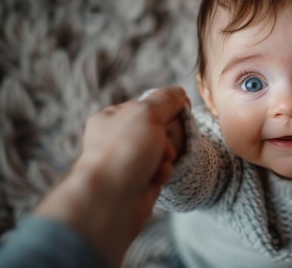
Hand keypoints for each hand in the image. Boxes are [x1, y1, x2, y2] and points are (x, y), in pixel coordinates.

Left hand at [35, 87, 188, 266]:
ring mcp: (129, 160)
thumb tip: (179, 93)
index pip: (148, 104)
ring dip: (167, 155)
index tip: (180, 110)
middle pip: (159, 128)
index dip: (167, 107)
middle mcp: (118, 138)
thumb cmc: (124, 150)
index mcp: (113, 117)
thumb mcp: (147, 112)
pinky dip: (163, 172)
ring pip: (163, 150)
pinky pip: (161, 170)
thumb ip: (166, 99)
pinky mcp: (139, 181)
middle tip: (162, 142)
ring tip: (159, 162)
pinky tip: (156, 177)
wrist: (111, 199)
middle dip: (168, 135)